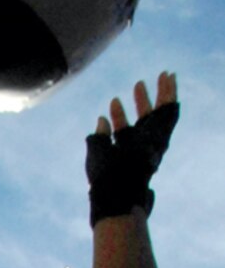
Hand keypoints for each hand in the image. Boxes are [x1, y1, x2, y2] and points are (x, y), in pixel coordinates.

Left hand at [86, 70, 178, 223]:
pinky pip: (169, 115)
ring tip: (163, 75)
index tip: (113, 101)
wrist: (120, 191)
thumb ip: (99, 137)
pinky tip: (170, 81)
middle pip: (143, 122)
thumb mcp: (96, 154)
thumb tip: (101, 119)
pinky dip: (170, 97)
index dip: (119, 116)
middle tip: (139, 83)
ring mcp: (153, 145)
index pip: (123, 131)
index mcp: (123, 154)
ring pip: (161, 115)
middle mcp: (140, 149)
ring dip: (163, 93)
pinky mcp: (163, 139)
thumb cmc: (104, 179)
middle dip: (142, 102)